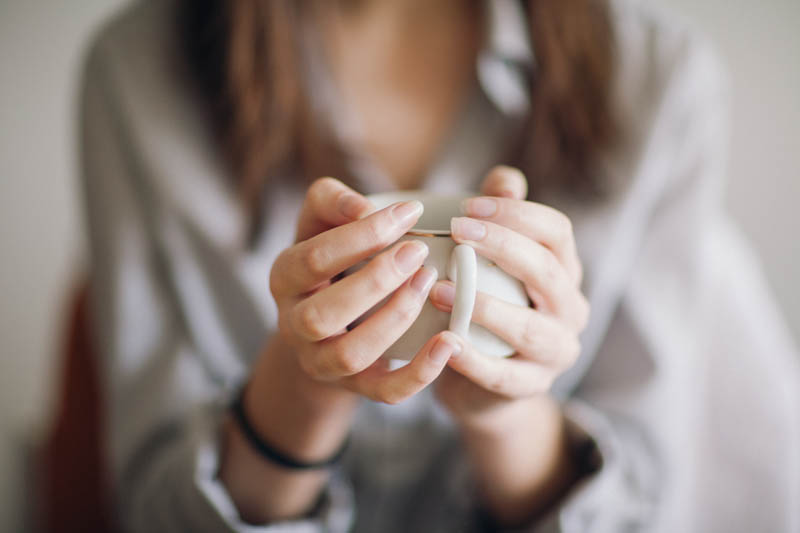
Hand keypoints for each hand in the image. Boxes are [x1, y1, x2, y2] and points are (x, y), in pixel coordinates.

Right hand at [222, 177, 458, 522]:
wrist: (329, 318)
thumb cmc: (333, 257)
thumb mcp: (322, 221)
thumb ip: (332, 201)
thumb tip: (363, 207)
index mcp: (284, 278)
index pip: (314, 258)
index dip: (363, 235)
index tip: (410, 212)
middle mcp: (294, 325)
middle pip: (323, 315)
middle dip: (375, 281)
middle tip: (419, 251)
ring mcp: (322, 361)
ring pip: (351, 354)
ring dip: (394, 318)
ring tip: (429, 282)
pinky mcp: (357, 387)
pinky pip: (386, 392)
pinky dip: (419, 373)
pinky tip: (450, 342)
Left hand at [430, 166, 588, 427]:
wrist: (486, 382)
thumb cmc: (489, 305)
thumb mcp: (495, 262)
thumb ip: (501, 220)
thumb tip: (504, 180)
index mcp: (563, 270)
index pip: (557, 232)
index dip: (516, 215)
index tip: (467, 208)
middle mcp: (569, 308)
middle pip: (549, 271)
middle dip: (503, 246)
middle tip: (455, 231)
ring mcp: (555, 351)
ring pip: (531, 328)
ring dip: (485, 307)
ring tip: (438, 290)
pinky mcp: (530, 387)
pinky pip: (504, 375)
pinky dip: (474, 360)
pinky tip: (445, 342)